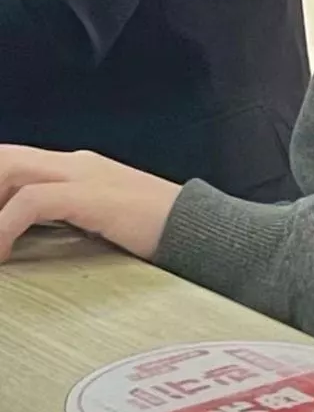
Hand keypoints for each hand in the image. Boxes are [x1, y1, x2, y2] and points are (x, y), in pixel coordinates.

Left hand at [0, 146, 180, 261]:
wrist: (196, 227)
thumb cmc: (151, 232)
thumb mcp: (99, 220)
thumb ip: (67, 219)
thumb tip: (25, 239)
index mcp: (75, 167)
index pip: (13, 162)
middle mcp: (74, 163)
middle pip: (5, 157)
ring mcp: (83, 175)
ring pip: (9, 168)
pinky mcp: (90, 194)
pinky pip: (31, 200)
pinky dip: (4, 226)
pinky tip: (3, 254)